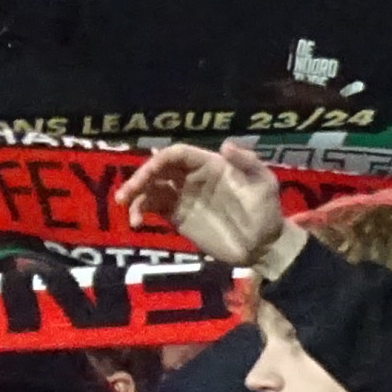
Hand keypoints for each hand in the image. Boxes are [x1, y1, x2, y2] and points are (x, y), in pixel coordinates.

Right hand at [116, 141, 296, 271]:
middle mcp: (192, 177)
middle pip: (158, 170)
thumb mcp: (263, 183)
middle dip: (139, 178)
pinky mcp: (177, 217)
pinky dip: (140, 212)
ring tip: (126, 209)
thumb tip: (223, 145)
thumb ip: (247, 163)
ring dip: (135, 195)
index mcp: (209, 165)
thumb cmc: (266, 211)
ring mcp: (183, 197)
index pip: (177, 155)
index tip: (147, 175)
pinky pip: (153, 208)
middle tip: (125, 194)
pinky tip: (137, 222)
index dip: (159, 161)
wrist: (263, 246)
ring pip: (151, 188)